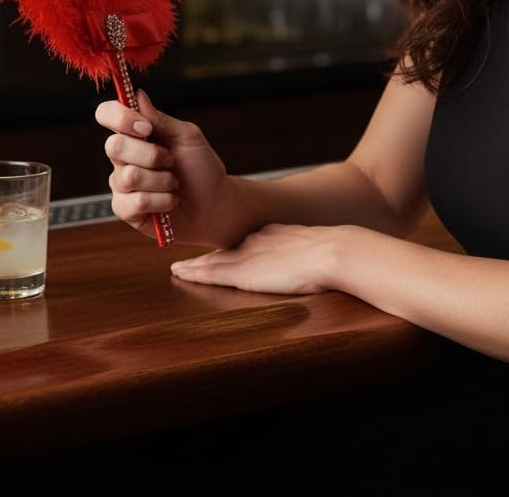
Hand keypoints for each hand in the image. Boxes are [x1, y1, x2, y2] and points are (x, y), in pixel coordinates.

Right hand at [95, 90, 241, 246]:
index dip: (120, 117)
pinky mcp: (125, 209)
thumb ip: (161, 119)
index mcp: (136, 134)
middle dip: (151, 154)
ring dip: (162, 180)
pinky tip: (170, 201)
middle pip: (114, 146)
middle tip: (171, 161)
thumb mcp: (188, 137)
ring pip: (129, 176)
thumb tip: (138, 95)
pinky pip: (135, 202)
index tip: (147, 128)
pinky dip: (162, 200)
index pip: (107, 114)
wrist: (214, 205)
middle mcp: (123, 157)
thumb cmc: (202, 169)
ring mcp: (122, 183)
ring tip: (174, 184)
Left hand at [170, 223, 346, 295]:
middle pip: (224, 251)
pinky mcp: (243, 273)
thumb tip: (313, 266)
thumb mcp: (313, 249)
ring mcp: (247, 256)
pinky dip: (193, 273)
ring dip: (193, 266)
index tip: (217, 255)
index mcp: (272, 235)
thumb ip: (305, 255)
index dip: (228, 250)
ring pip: (211, 262)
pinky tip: (179, 273)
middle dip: (205, 256)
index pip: (243, 244)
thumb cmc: (331, 255)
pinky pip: (210, 274)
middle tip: (185, 260)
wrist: (331, 252)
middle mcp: (255, 241)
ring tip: (176, 268)